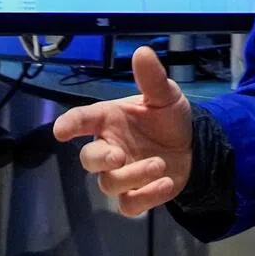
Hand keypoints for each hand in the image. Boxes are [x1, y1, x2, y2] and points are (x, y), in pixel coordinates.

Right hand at [53, 46, 192, 217]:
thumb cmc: (168, 118)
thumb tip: (142, 51)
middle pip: (88, 159)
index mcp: (110, 120)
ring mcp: (121, 174)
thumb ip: (152, 78)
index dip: (69, 124)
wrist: (192, 144)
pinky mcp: (136, 194)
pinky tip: (166, 183)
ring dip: (133, 176)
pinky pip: (129, 204)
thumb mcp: (165, 95)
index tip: (62, 130)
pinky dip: (146, 196)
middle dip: (100, 159)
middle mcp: (110, 148)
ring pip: (109, 184)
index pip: (82, 120)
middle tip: (118, 157)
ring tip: (160, 164)